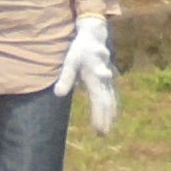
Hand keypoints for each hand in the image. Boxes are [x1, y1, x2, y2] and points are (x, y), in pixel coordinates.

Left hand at [60, 15, 118, 138]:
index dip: (99, 117)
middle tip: (103, 134)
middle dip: (105, 119)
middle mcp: (105, 81)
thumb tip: (58, 94)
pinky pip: (112, 95)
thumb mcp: (70, 62)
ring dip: (110, 115)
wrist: (94, 36)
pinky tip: (112, 115)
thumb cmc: (80, 49)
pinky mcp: (108, 78)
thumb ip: (65, 78)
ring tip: (107, 129)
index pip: (99, 102)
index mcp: (96, 78)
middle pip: (107, 103)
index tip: (98, 130)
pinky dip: (112, 106)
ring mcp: (108, 79)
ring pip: (111, 100)